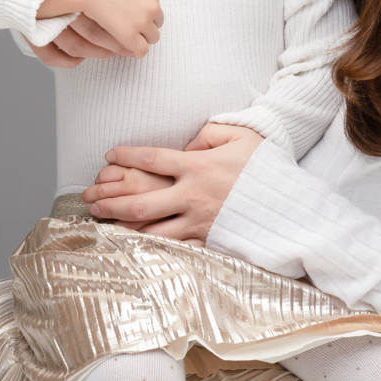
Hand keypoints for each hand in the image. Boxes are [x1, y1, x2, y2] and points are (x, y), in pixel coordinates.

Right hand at [39, 0, 161, 57]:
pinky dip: (136, 50)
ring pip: (153, 38)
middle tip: (132, 28)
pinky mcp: (131, 35)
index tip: (134, 16)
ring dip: (142, 39)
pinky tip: (127, 48)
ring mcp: (143, 21)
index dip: (145, 12)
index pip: (156, 6)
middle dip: (147, 26)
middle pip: (158, 22)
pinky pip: (142, 50)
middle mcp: (152, 5)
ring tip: (128, 39)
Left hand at [82, 123, 264, 242]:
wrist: (290, 205)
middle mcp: (192, 196)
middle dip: (111, 200)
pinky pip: (172, 246)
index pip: (152, 159)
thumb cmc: (266, 168)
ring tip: (104, 224)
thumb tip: (189, 144)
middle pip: (140, 200)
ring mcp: (199, 222)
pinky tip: (134, 245)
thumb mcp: (241, 136)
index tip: (109, 155)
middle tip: (90, 200)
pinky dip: (150, 246)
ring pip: (151, 230)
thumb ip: (210, 133)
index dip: (127, 156)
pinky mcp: (207, 240)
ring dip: (124, 227)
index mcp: (198, 166)